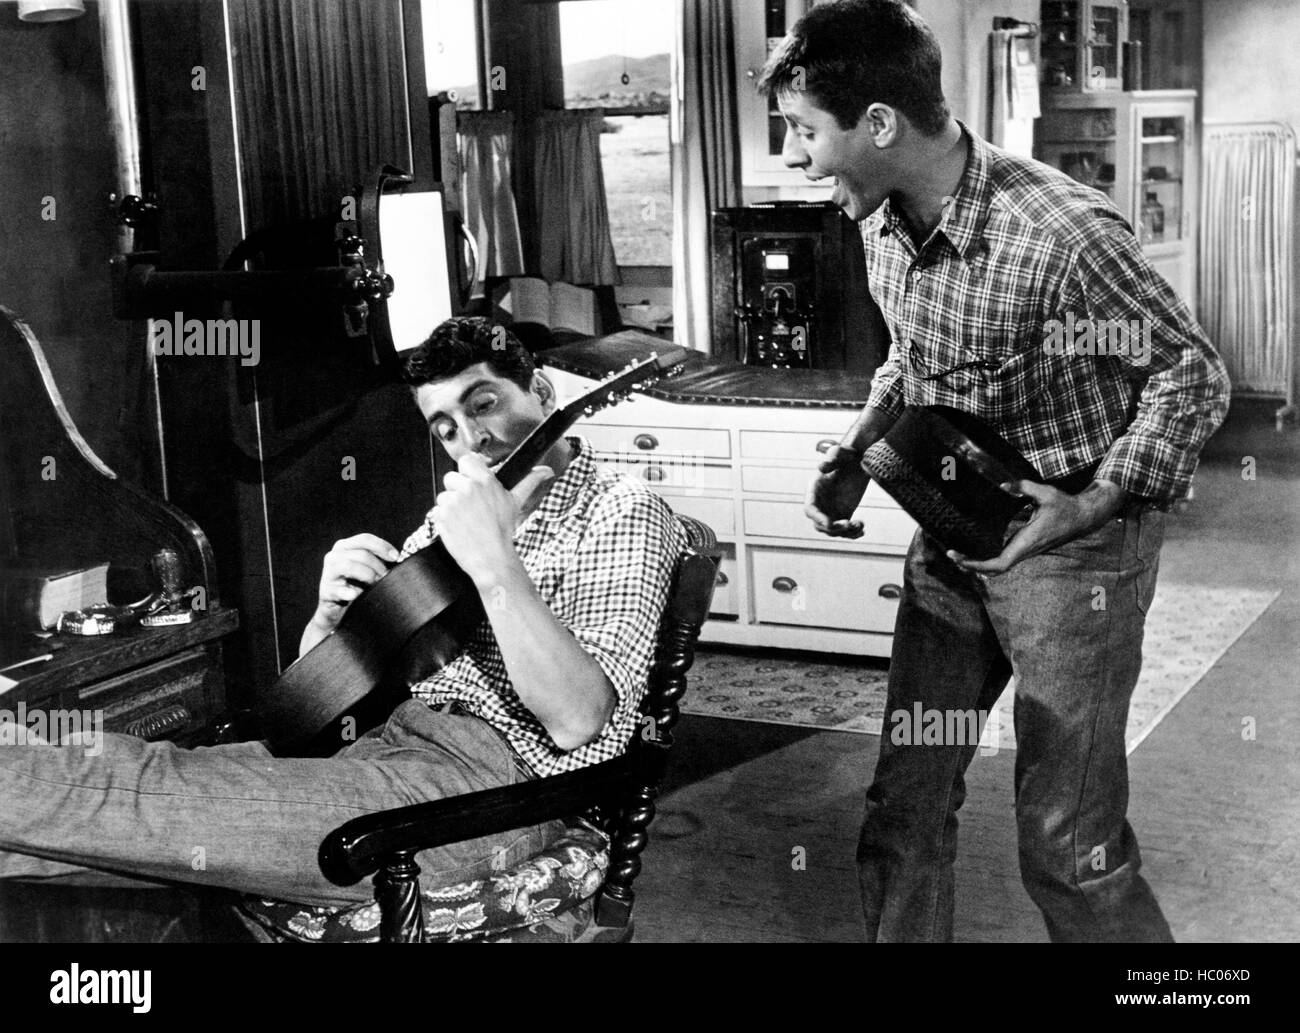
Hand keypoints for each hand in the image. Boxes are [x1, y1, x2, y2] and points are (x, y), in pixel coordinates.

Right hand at [309, 533, 399, 635]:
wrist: (337, 610)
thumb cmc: (357, 585)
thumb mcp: (366, 568)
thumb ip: (377, 559)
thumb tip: (397, 556)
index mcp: (344, 547)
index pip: (364, 539)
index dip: (382, 546)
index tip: (396, 557)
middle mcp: (333, 556)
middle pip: (361, 554)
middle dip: (378, 565)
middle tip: (386, 577)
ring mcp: (328, 574)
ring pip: (349, 566)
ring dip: (367, 575)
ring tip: (374, 584)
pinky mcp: (326, 591)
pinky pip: (338, 590)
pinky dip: (348, 592)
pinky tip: (355, 595)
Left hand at [433, 452, 553, 586]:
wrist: (491, 558)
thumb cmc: (502, 531)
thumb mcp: (516, 502)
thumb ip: (529, 481)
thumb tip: (545, 471)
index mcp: (485, 482)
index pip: (466, 460)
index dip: (467, 470)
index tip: (470, 479)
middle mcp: (467, 489)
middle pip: (451, 477)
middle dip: (458, 489)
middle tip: (470, 505)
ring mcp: (452, 502)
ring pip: (444, 495)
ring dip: (451, 505)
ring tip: (465, 518)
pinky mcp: (441, 516)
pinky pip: (437, 511)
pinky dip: (445, 518)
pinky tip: (458, 526)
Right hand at [805, 445, 870, 538]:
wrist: (859, 458)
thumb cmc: (848, 454)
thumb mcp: (840, 453)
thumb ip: (832, 458)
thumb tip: (821, 467)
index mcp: (815, 489)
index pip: (810, 508)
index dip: (817, 518)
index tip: (829, 524)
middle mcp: (821, 502)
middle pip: (820, 524)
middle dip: (833, 529)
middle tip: (849, 524)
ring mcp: (831, 509)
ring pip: (833, 530)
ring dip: (845, 532)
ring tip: (860, 525)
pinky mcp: (844, 513)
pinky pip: (844, 529)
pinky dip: (852, 534)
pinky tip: (862, 530)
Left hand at [948, 479, 1127, 574]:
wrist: (1083, 517)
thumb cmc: (1065, 506)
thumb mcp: (1045, 493)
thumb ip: (1023, 487)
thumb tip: (1003, 485)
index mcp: (1027, 542)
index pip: (999, 564)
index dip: (978, 565)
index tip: (959, 558)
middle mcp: (1024, 551)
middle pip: (994, 570)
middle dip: (972, 566)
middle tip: (952, 555)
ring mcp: (1025, 551)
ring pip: (999, 566)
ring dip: (978, 564)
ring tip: (958, 554)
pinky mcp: (1025, 547)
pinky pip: (1004, 559)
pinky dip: (987, 559)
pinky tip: (975, 549)